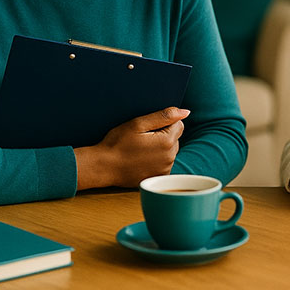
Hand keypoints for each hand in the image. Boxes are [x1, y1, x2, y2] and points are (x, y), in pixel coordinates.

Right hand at [74, 107, 188, 189]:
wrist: (104, 167)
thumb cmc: (118, 142)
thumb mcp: (138, 123)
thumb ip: (164, 116)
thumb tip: (186, 112)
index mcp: (167, 142)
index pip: (179, 124)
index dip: (163, 123)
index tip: (147, 128)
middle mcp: (170, 157)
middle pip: (175, 138)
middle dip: (163, 135)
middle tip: (142, 138)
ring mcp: (165, 169)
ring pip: (170, 151)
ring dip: (160, 148)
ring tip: (140, 149)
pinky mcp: (159, 177)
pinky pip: (164, 163)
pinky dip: (157, 160)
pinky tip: (141, 159)